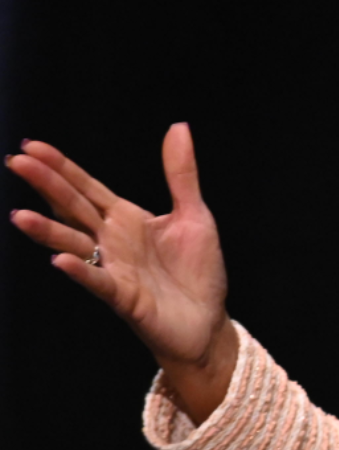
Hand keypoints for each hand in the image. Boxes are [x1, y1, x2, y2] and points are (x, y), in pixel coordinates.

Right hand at [7, 124, 236, 421]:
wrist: (208, 322)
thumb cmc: (197, 271)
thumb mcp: (194, 214)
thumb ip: (181, 174)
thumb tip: (179, 127)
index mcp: (125, 219)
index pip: (87, 188)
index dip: (62, 168)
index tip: (32, 146)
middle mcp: (112, 241)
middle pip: (73, 208)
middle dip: (46, 186)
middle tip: (15, 162)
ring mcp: (114, 269)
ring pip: (74, 245)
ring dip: (48, 231)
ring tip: (18, 216)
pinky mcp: (124, 298)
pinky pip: (98, 282)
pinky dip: (81, 271)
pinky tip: (60, 261)